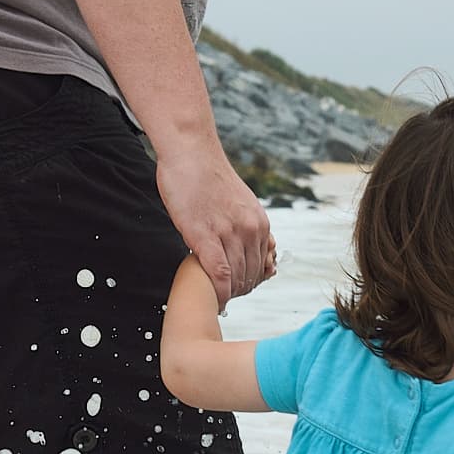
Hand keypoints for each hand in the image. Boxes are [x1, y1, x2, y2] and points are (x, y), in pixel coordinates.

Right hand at [155, 144, 271, 311]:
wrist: (191, 153)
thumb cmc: (208, 177)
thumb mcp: (240, 203)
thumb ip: (246, 225)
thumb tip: (248, 245)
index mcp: (259, 223)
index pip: (261, 264)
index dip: (251, 282)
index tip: (239, 290)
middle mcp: (250, 229)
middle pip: (250, 274)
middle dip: (239, 290)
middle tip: (226, 299)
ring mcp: (229, 233)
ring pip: (236, 277)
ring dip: (228, 294)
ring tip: (217, 301)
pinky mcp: (204, 235)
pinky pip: (218, 273)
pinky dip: (218, 291)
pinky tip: (213, 299)